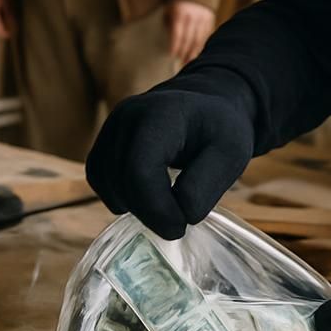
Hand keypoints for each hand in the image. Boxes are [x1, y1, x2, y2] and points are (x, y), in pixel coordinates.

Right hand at [85, 87, 253, 239]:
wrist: (206, 104)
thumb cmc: (220, 129)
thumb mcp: (231, 155)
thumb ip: (204, 187)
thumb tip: (178, 215)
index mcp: (161, 114)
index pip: (140, 171)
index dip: (156, 209)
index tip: (181, 226)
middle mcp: (127, 115)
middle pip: (122, 181)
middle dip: (150, 213)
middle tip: (178, 222)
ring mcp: (111, 126)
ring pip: (107, 183)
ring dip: (135, 206)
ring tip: (166, 206)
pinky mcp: (103, 141)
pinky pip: (98, 179)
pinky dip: (120, 196)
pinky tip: (146, 198)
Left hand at [165, 0, 215, 62]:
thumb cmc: (178, 0)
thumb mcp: (170, 8)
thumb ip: (169, 23)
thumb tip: (172, 40)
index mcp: (180, 13)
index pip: (177, 34)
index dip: (175, 46)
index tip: (172, 55)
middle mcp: (192, 16)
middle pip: (188, 39)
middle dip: (184, 52)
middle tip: (181, 62)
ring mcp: (203, 18)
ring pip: (198, 39)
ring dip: (193, 51)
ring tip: (189, 61)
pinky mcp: (210, 19)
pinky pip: (206, 35)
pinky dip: (201, 44)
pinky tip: (198, 52)